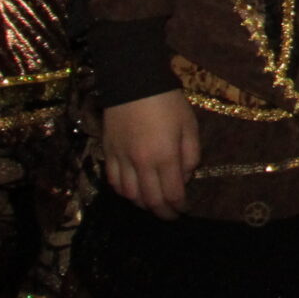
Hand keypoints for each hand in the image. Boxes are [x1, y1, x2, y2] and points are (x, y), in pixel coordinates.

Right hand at [102, 89, 199, 219]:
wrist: (133, 82)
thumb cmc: (168, 102)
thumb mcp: (189, 125)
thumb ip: (190, 154)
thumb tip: (185, 177)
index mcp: (164, 156)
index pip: (171, 194)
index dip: (179, 206)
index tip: (184, 208)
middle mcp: (141, 163)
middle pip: (150, 200)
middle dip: (162, 212)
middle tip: (170, 215)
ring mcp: (121, 159)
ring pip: (129, 195)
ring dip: (142, 204)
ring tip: (152, 203)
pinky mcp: (108, 153)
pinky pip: (113, 181)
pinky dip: (123, 192)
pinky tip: (132, 191)